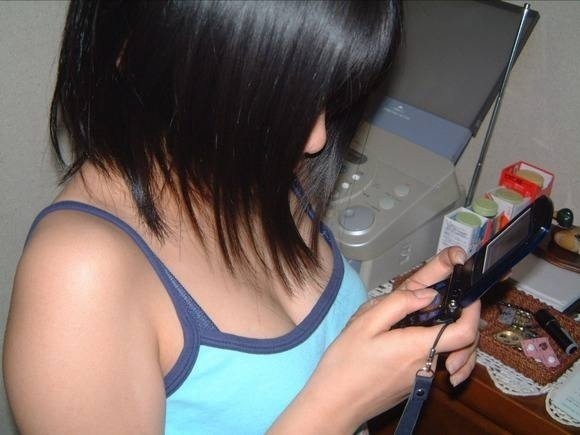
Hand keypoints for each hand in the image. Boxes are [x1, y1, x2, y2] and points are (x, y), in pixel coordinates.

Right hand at [276, 247, 478, 433]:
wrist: (334, 404)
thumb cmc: (345, 363)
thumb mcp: (365, 323)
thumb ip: (399, 303)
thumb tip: (429, 293)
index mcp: (418, 347)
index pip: (465, 332)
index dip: (472, 312)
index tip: (467, 296)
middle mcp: (428, 365)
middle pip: (462, 343)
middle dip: (461, 320)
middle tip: (443, 302)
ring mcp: (422, 379)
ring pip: (448, 352)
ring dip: (446, 333)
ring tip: (425, 317)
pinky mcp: (414, 386)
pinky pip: (433, 362)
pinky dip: (432, 347)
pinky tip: (409, 338)